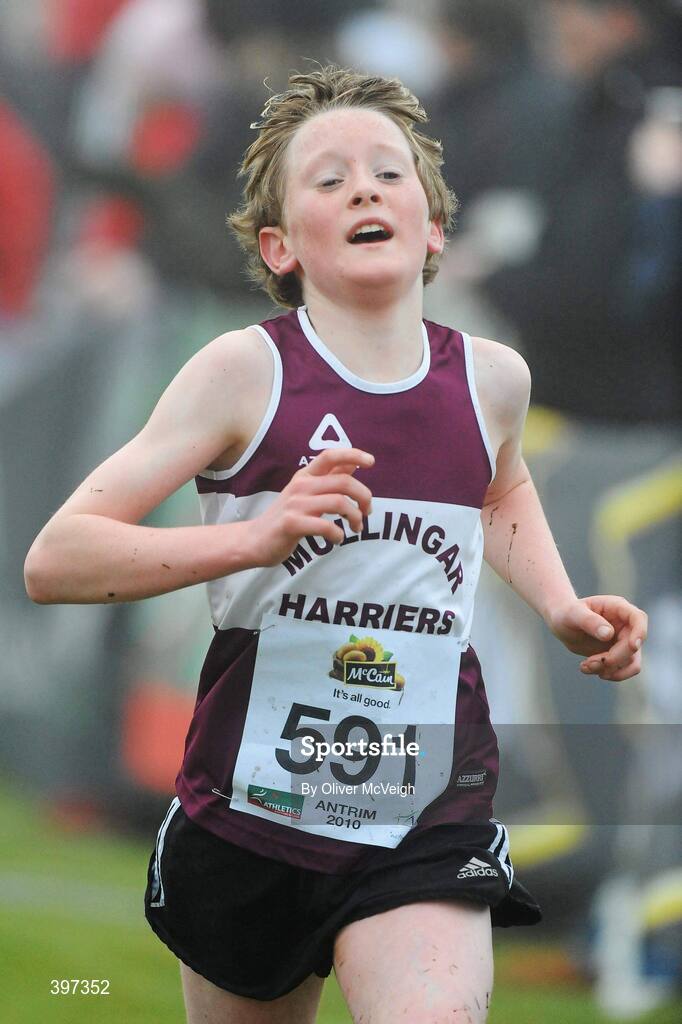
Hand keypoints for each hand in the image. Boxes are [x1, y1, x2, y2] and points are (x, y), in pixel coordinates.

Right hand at [248, 447, 373, 565]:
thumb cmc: (286, 517)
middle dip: (364, 496)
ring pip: (339, 503)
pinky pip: (325, 526)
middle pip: (344, 482)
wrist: (255, 540)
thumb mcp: (307, 493)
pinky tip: (337, 539)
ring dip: (355, 517)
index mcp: (305, 476)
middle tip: (367, 512)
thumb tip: (353, 464)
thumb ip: (329, 479)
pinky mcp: (291, 524)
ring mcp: (295, 504)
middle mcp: (301, 485)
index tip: (371, 462)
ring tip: (355, 528)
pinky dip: (338, 534)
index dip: (353, 454)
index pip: (330, 455)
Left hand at [548, 595, 646, 680]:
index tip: (632, 646)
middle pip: (634, 646)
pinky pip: (623, 670)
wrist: (562, 624)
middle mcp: (625, 624)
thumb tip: (609, 634)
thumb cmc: (567, 613)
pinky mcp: (619, 654)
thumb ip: (590, 621)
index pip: (638, 618)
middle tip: (589, 662)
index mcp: (617, 608)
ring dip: (610, 669)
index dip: (640, 633)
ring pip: (631, 662)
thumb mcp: (573, 614)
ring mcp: (624, 640)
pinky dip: (607, 673)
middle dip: (614, 659)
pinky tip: (586, 668)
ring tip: (586, 666)